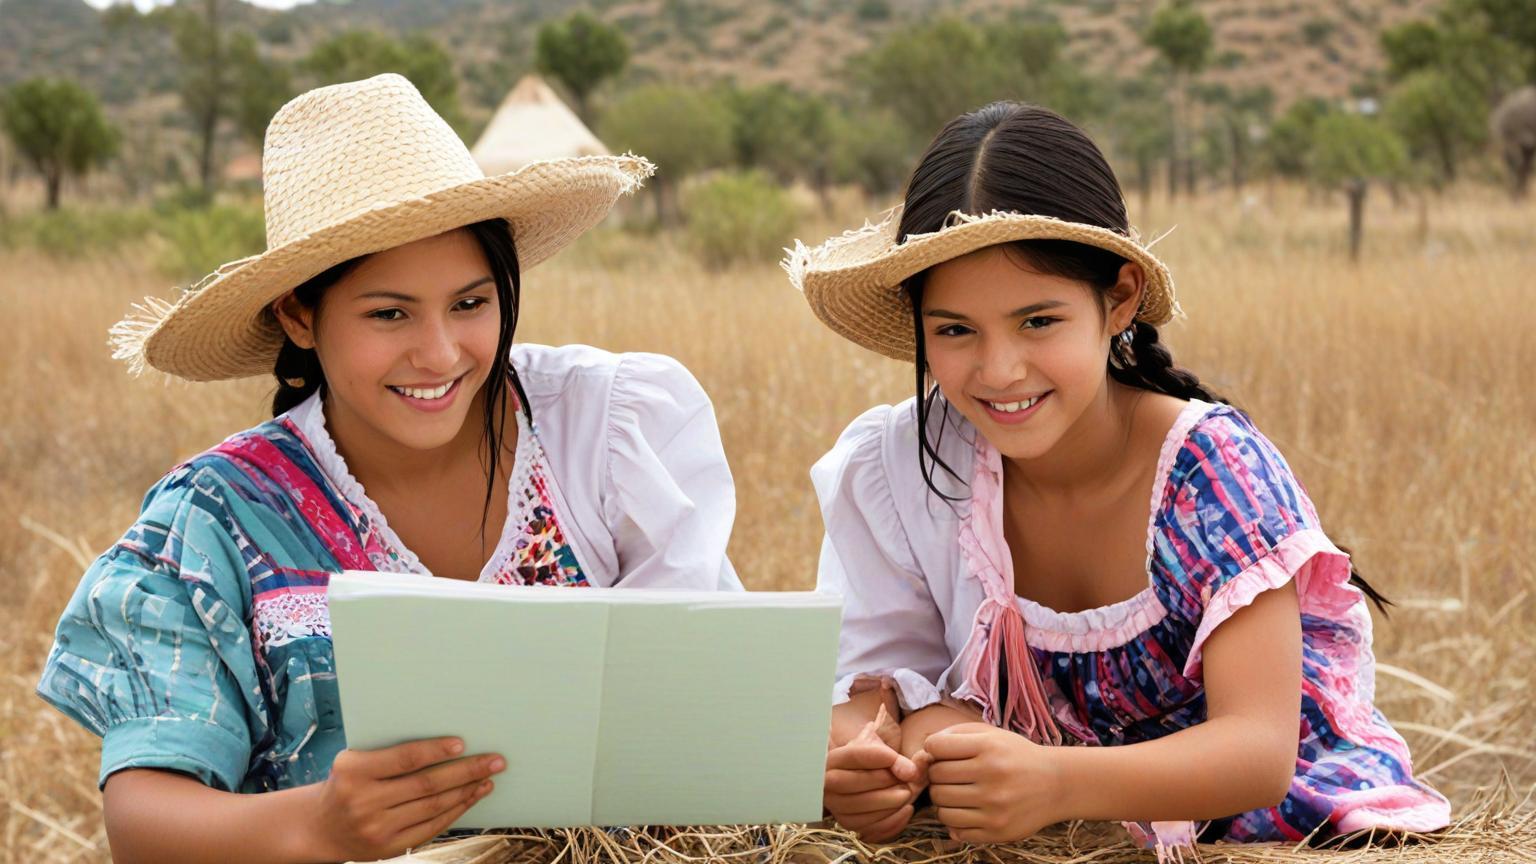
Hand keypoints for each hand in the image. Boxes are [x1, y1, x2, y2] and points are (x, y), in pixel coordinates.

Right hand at [303, 736, 504, 861]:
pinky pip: (430, 827)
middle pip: (426, 785)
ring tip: (488, 778)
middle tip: (494, 761)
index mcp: (354, 771)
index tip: (463, 743)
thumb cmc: (347, 783)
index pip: (404, 759)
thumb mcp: (355, 761)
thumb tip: (445, 741)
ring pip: (432, 807)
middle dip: (466, 771)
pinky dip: (455, 810)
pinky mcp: (387, 847)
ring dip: (466, 791)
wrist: (321, 827)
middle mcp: (363, 801)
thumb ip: (390, 753)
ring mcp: (376, 828)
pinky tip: (471, 797)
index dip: (435, 750)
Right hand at [823, 704, 921, 841]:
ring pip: (862, 808)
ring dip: (891, 802)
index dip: (876, 756)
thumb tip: (910, 773)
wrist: (864, 774)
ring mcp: (836, 807)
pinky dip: (893, 820)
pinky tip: (907, 809)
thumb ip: (896, 758)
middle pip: (853, 783)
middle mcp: (828, 785)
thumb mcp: (881, 750)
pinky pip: (870, 828)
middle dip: (883, 781)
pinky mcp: (849, 824)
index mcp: (832, 760)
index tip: (895, 757)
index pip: (853, 755)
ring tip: (908, 792)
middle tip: (905, 778)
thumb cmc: (872, 758)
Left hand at [924, 722, 1063, 843]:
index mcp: (988, 747)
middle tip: (952, 775)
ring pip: (941, 807)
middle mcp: (991, 776)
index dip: (934, 750)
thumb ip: (952, 736)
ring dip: (944, 800)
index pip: (935, 747)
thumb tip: (918, 757)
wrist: (1057, 784)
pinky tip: (968, 810)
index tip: (945, 753)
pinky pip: (955, 830)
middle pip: (935, 779)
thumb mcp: (990, 734)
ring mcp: (994, 807)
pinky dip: (955, 821)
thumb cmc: (1015, 756)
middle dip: (937, 776)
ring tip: (958, 793)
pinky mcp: (997, 831)